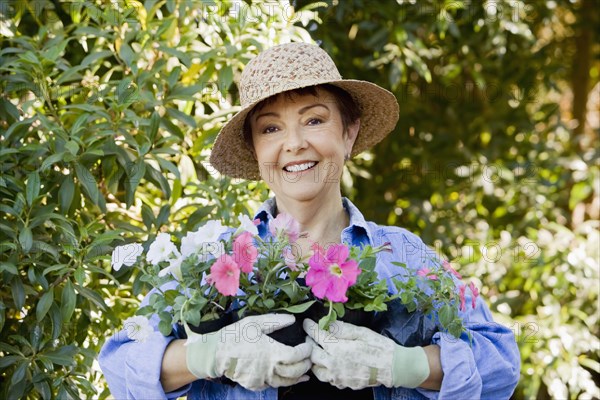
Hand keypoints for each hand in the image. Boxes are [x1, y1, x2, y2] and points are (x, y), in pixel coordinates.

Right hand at [185, 314, 311, 390]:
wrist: (215, 353)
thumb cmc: (235, 335)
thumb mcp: (255, 323)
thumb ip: (275, 321)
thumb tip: (292, 319)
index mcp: (272, 352)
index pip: (297, 356)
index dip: (306, 351)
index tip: (308, 345)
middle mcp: (269, 368)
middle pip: (295, 372)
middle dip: (305, 365)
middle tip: (309, 359)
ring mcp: (262, 379)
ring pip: (285, 382)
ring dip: (297, 378)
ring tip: (304, 374)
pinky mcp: (255, 385)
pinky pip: (272, 385)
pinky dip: (282, 382)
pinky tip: (285, 378)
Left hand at [303, 319, 429, 389]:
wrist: (393, 368)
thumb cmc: (379, 347)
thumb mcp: (362, 332)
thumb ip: (342, 329)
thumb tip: (326, 323)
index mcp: (339, 349)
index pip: (317, 336)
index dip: (310, 328)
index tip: (307, 323)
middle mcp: (334, 365)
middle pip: (312, 354)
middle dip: (309, 343)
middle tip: (312, 336)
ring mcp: (338, 377)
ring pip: (316, 369)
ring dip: (314, 358)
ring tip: (319, 349)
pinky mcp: (342, 385)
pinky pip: (326, 378)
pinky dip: (324, 369)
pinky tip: (330, 362)